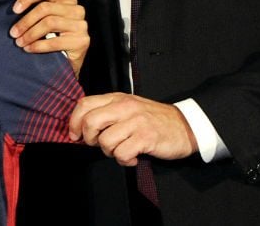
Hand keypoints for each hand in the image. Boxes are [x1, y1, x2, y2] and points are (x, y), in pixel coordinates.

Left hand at [9, 0, 88, 75]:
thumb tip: (14, 8)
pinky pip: (55, 42)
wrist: (67, 63)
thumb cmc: (52, 38)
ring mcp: (81, 25)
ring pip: (49, 23)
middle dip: (25, 21)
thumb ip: (37, 9)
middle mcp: (77, 9)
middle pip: (45, 8)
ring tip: (19, 42)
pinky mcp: (82, 41)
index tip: (14, 10)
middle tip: (13, 33)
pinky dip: (38, 45)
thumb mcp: (45, 19)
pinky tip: (29, 49)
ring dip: (30, 34)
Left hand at [69, 93, 197, 165]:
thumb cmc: (154, 119)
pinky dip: (125, 160)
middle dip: (89, 139)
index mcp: (117, 98)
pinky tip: (133, 157)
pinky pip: (122, 154)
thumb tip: (81, 127)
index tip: (74, 135)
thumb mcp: (128, 108)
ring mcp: (136, 122)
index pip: (85, 104)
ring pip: (105, 141)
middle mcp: (125, 107)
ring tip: (122, 150)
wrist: (185, 126)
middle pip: (90, 122)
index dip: (74, 122)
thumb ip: (107, 112)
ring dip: (110, 152)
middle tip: (98, 145)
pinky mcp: (146, 137)